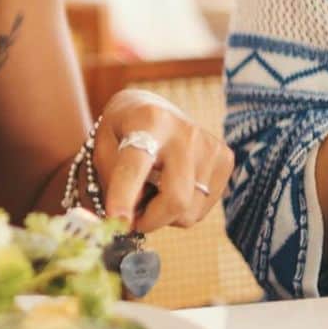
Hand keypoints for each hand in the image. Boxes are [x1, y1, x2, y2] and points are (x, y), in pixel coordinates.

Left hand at [91, 89, 232, 232]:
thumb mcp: (102, 146)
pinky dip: (182, 210)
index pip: (135, 166)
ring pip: (189, 212)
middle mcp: (185, 132)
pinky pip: (201, 209)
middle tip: (132, 218)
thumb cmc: (122, 132)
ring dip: (164, 215)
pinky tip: (171, 186)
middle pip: (176, 198)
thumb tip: (130, 217)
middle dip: (150, 220)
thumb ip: (112, 180)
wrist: (153, 108)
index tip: (116, 220)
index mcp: (148, 122)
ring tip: (152, 191)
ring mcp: (210, 145)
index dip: (124, 196)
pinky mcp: (225, 159)